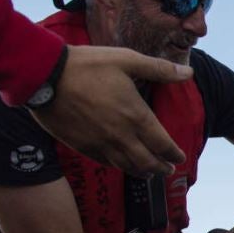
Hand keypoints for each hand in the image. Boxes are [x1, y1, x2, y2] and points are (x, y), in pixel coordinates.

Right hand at [30, 45, 188, 176]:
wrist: (44, 76)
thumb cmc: (87, 65)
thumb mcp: (127, 59)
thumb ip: (159, 69)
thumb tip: (189, 73)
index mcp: (136, 116)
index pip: (163, 144)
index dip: (174, 153)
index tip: (180, 156)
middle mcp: (122, 135)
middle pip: (148, 161)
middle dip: (162, 167)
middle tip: (169, 169)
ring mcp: (101, 144)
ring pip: (128, 167)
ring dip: (143, 172)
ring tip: (150, 173)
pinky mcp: (83, 146)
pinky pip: (107, 163)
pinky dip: (120, 167)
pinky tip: (123, 166)